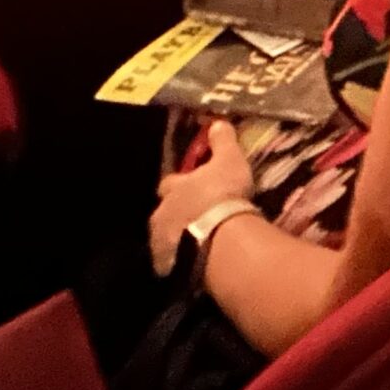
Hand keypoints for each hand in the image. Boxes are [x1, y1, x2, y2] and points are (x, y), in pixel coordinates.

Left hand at [150, 119, 254, 274]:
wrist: (220, 239)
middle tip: (195, 216)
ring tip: (196, 242)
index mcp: (172, 189)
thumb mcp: (229, 160)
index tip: (192, 185)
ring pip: (165, 239)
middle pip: (163, 213)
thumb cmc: (223, 194)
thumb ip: (222, 141)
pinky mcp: (169, 267)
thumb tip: (216, 122)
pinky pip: (174, 262)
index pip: (169, 183)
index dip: (180, 183)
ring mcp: (162, 244)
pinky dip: (182, 260)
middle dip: (175, 214)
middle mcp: (160, 215)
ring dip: (178, 238)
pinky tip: (195, 262)